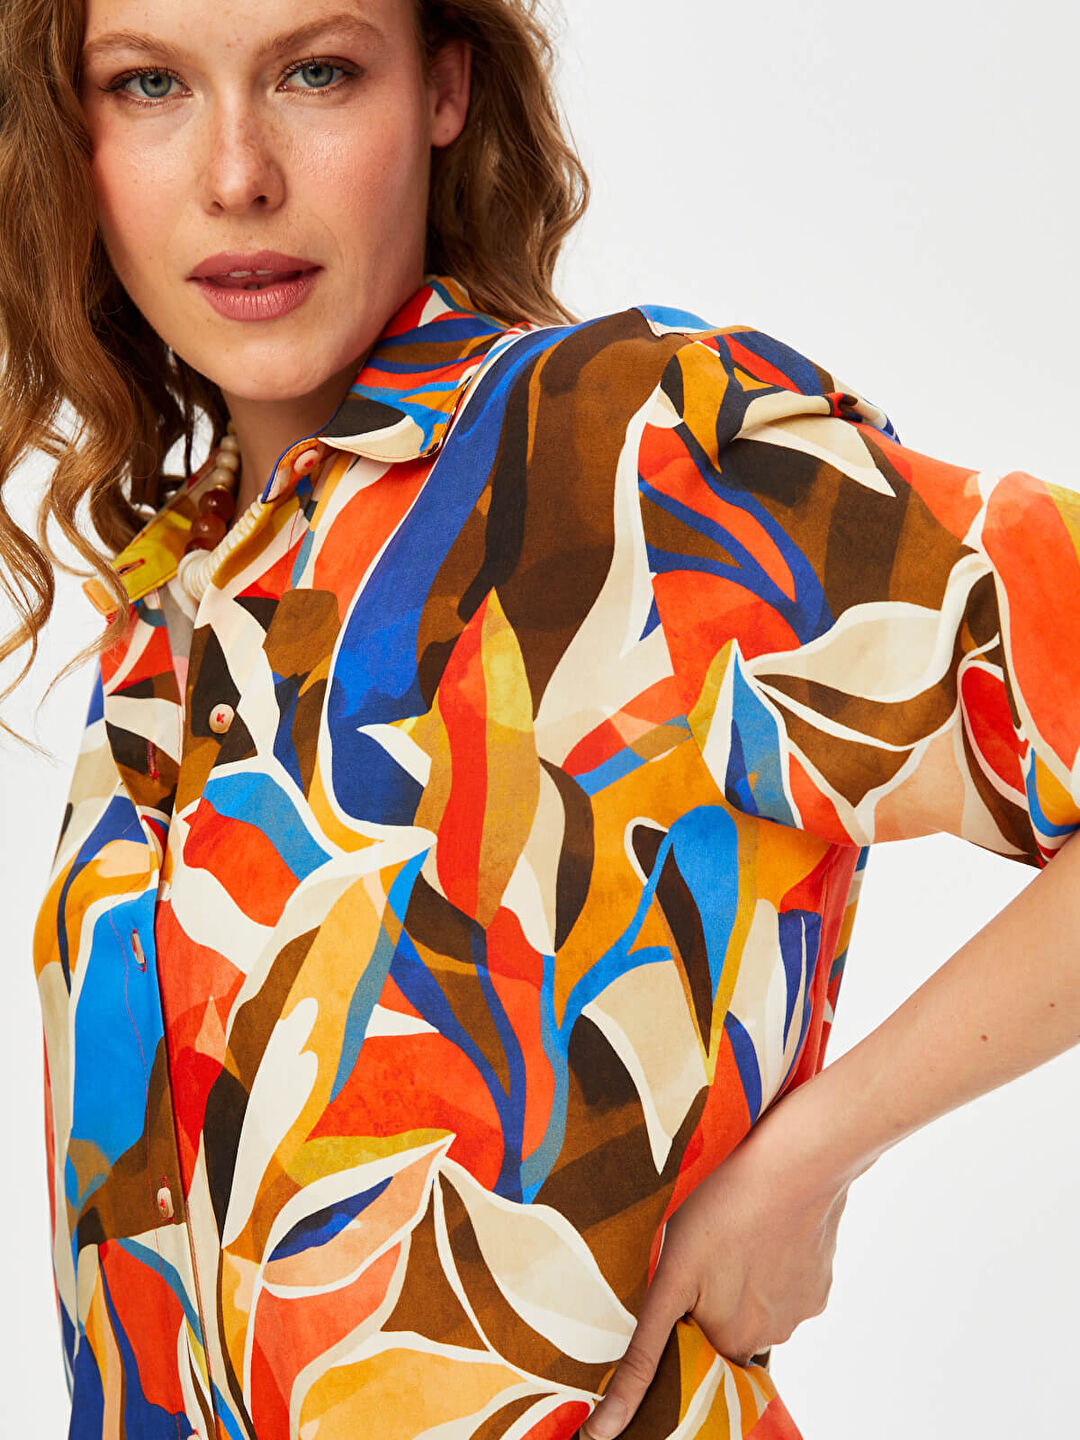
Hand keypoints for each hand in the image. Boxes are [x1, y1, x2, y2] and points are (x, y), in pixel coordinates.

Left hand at [583, 1091, 853, 1439]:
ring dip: (743, 1295)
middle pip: (718, 1339)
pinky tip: (770, 1235)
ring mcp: (789, 1318)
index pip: (662, 1371)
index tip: (597, 1436)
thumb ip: (660, 1310)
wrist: (797, 1164)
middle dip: (708, 1316)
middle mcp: (752, 1336)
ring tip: (738, 1238)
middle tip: (705, 1263)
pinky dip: (777, 1278)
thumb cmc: (723, 1197)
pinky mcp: (816, 1296)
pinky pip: (787, 1298)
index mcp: (714, 1329)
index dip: (630, 1403)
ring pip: (755, 1318)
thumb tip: (646, 1353)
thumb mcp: (673, 1251)